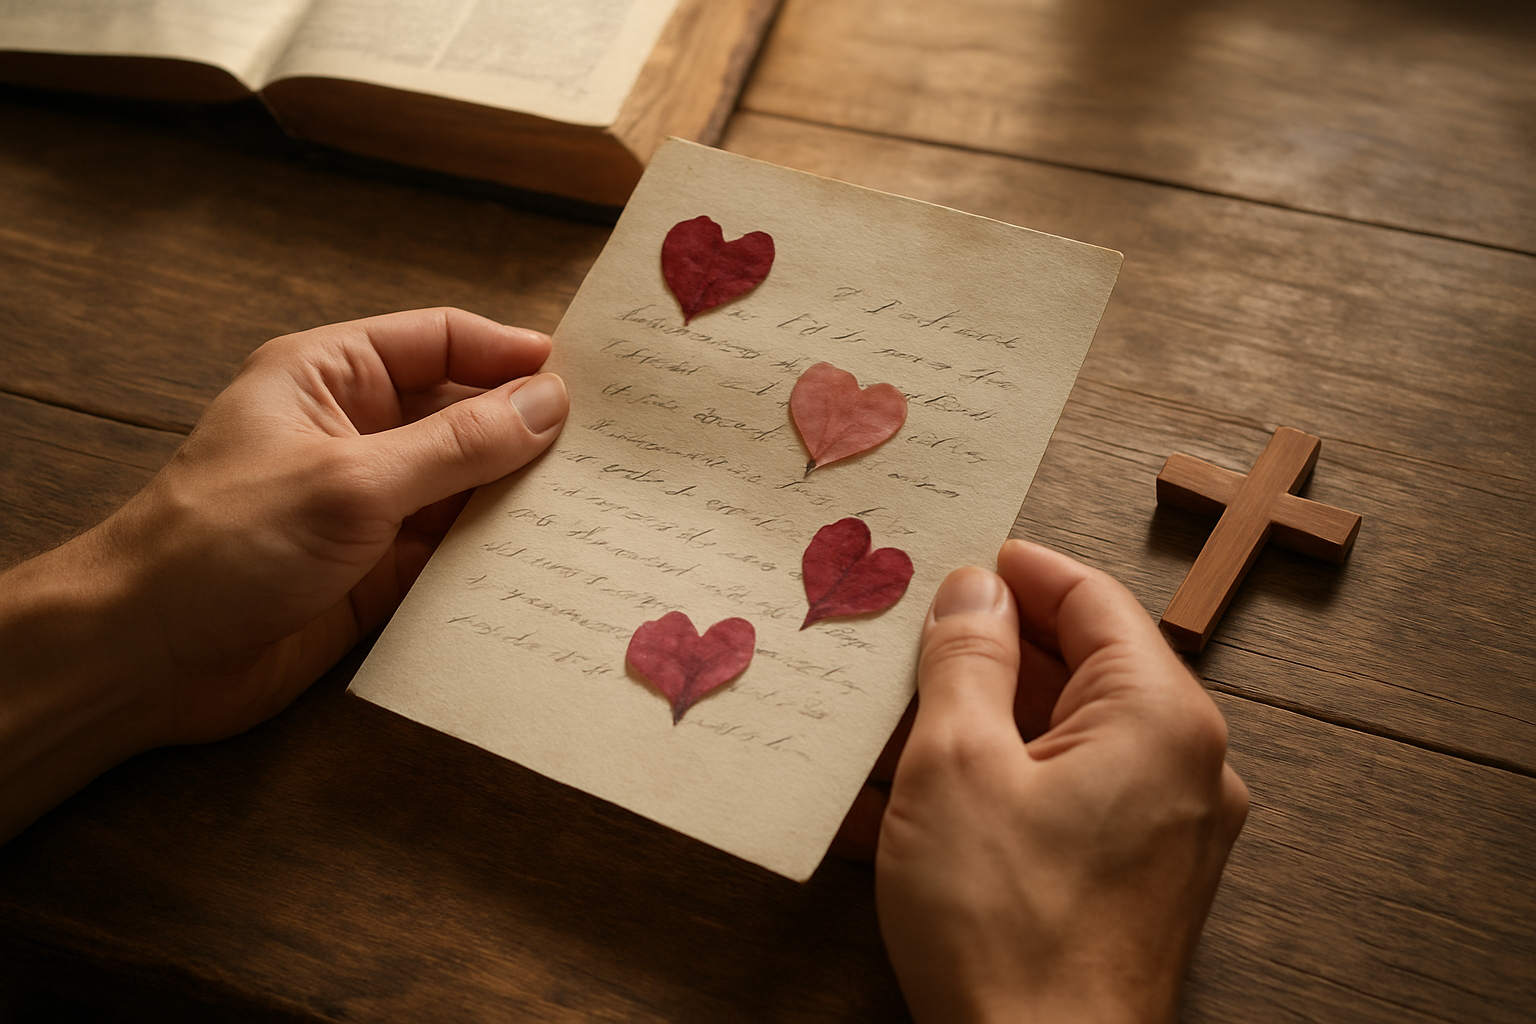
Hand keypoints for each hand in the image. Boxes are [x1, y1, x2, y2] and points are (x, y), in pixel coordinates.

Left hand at [0, 308, 568, 841]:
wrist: (150, 656)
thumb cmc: (226, 542)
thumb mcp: (353, 480)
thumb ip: (458, 445)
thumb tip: (550, 405)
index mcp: (332, 378)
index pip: (439, 341)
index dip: (510, 353)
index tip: (585, 377)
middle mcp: (357, 433)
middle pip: (463, 414)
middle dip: (528, 430)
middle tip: (611, 448)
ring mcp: (370, 505)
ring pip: (466, 487)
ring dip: (519, 497)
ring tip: (599, 505)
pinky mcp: (379, 572)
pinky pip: (454, 552)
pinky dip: (497, 555)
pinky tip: (551, 560)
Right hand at [863, 540, 1248, 1023]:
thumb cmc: (1009, 930)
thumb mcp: (956, 766)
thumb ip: (965, 659)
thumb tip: (973, 589)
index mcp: (1161, 718)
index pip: (1093, 599)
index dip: (1019, 571)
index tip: (958, 559)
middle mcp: (1184, 768)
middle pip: (1079, 669)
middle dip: (984, 654)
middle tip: (906, 641)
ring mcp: (1162, 831)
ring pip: (1059, 740)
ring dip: (974, 726)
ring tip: (887, 726)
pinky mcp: (1130, 882)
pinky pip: (1059, 802)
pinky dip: (991, 789)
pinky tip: (906, 805)